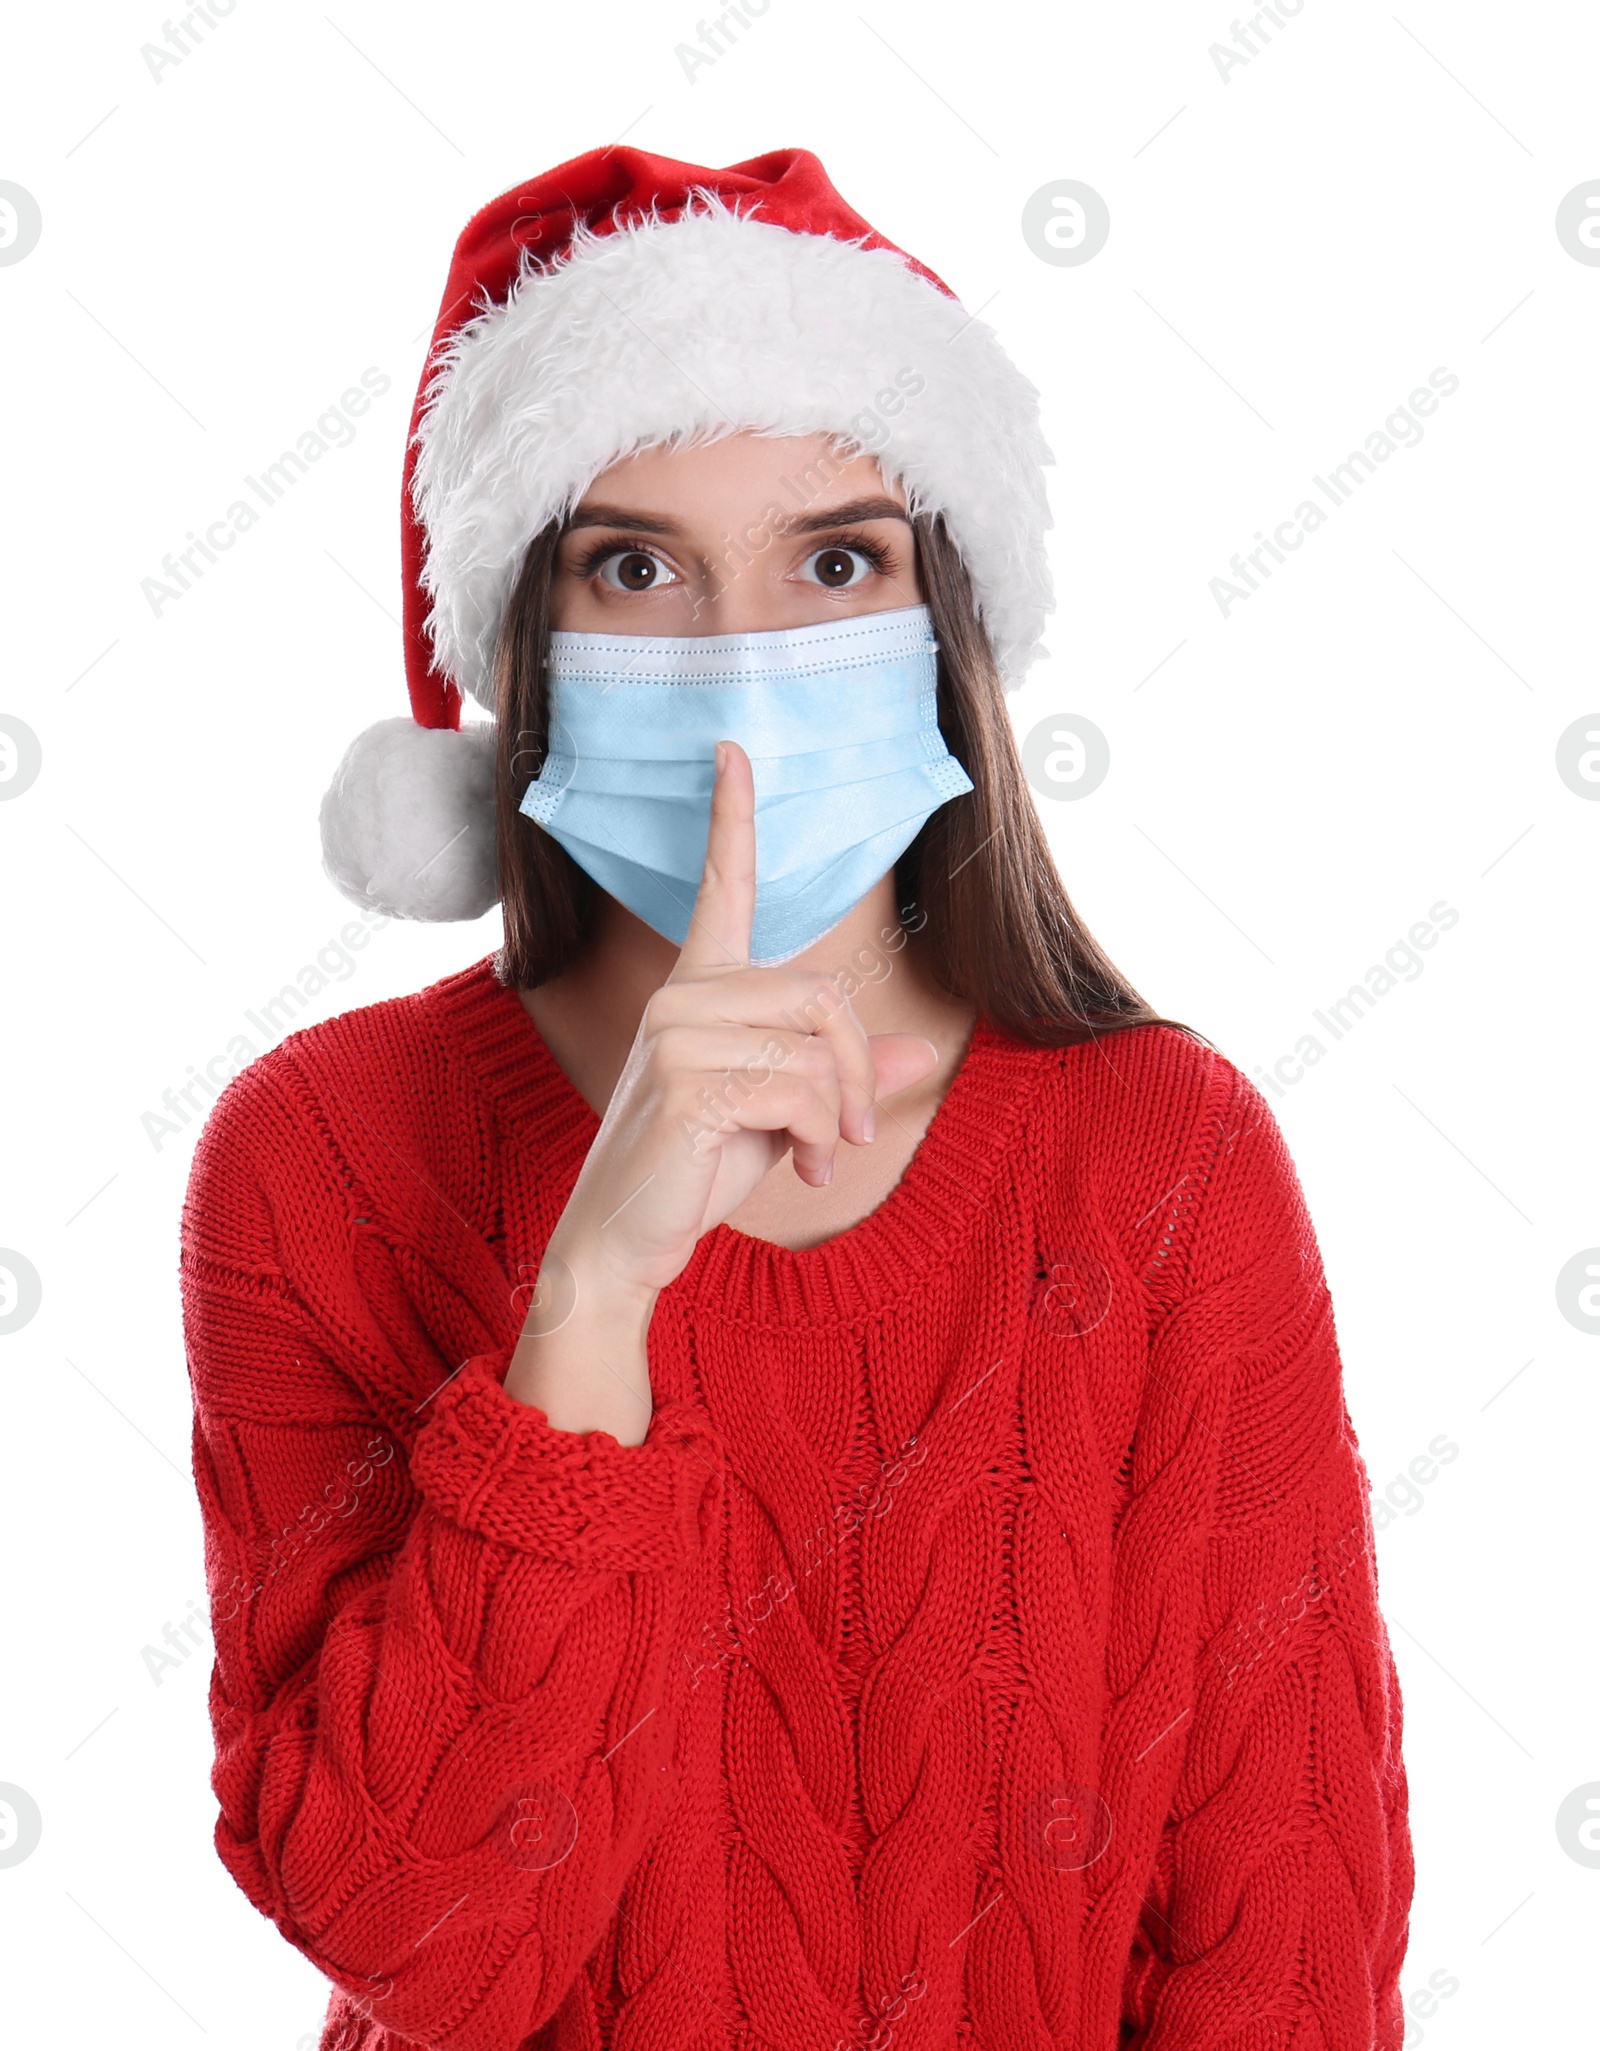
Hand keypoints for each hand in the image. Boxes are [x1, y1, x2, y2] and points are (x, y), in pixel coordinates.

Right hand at [504, 740, 938, 1437]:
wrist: (625, 1239)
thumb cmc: (694, 1170)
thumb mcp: (786, 1116)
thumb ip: (844, 1074)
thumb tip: (924, 1047)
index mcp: (700, 989)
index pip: (718, 885)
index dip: (731, 817)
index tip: (733, 748)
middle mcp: (683, 996)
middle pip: (824, 994)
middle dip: (861, 1069)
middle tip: (854, 1131)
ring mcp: (679, 1033)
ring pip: (819, 1046)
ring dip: (843, 1113)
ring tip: (820, 1155)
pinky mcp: (690, 1081)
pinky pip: (802, 1088)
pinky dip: (822, 1134)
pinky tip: (804, 1166)